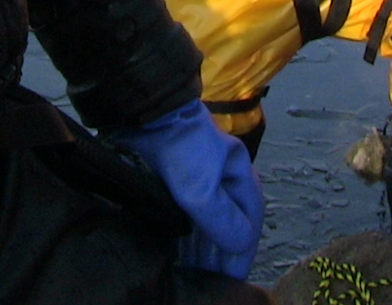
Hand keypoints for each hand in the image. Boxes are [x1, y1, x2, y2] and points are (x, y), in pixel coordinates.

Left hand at [110, 100, 263, 279]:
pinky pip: (186, 214)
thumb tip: (240, 245)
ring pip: (206, 220)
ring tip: (193, 273)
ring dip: (202, 248)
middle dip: (220, 255)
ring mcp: (199, 176)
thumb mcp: (200, 187)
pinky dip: (185, 235)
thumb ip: (221, 219)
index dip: (241, 253)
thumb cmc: (177, 144)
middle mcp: (222, 176)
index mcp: (239, 175)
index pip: (248, 222)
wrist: (143, 109)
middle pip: (227, 223)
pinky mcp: (176, 177)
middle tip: (209, 282)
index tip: (232, 280)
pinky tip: (177, 251)